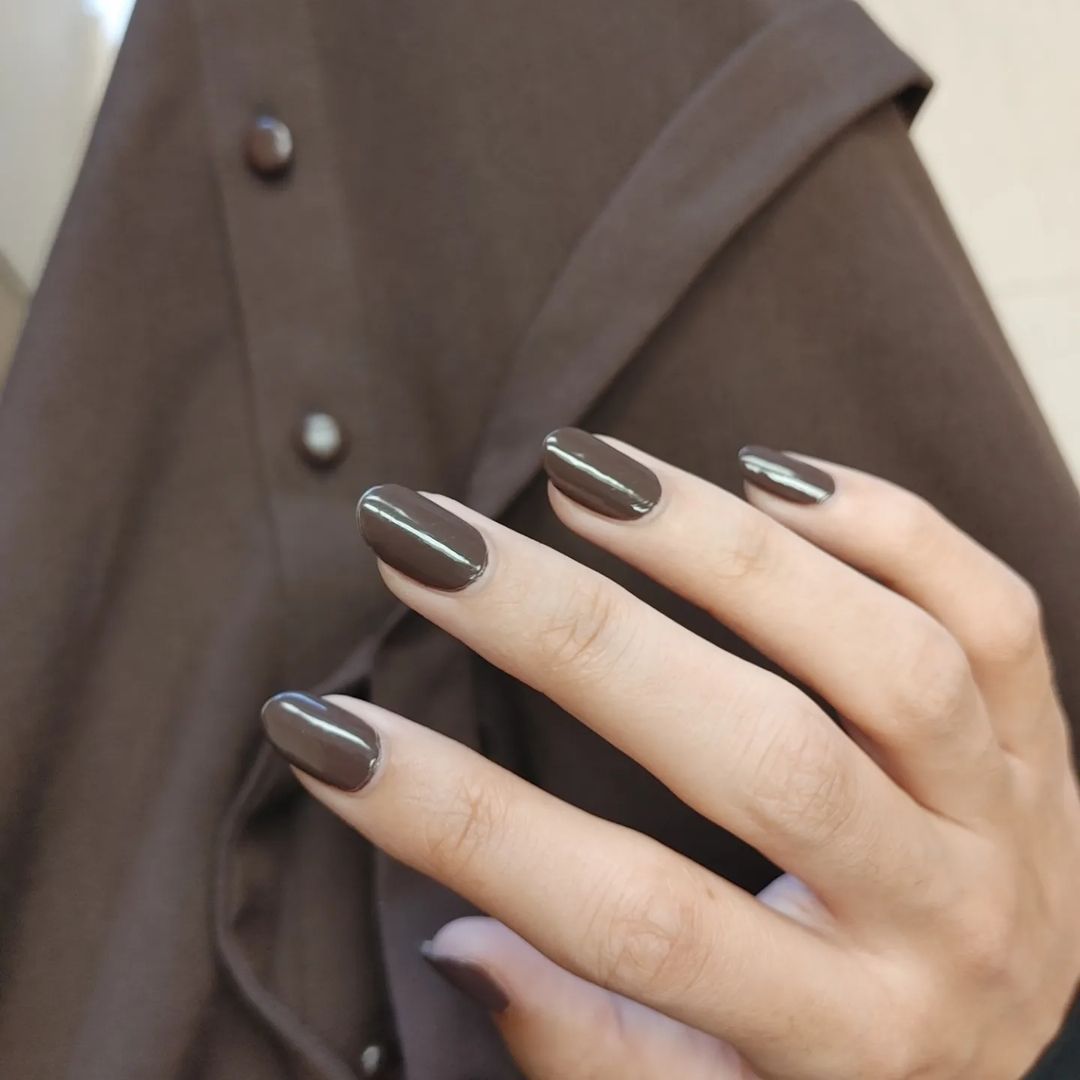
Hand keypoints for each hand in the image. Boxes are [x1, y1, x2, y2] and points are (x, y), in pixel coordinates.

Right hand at [262, 429, 1079, 1078]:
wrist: (1035, 1051)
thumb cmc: (840, 1070)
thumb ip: (589, 1043)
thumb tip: (460, 934)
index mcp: (837, 1043)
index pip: (627, 918)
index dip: (463, 823)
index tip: (328, 729)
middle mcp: (937, 924)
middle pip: (757, 758)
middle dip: (569, 636)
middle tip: (432, 541)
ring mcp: (1009, 819)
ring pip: (888, 659)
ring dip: (721, 549)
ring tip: (585, 474)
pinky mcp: (1048, 740)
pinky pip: (991, 608)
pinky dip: (882, 523)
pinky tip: (764, 474)